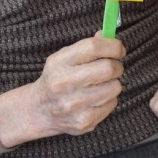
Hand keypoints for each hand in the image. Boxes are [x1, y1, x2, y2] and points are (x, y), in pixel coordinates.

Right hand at [0, 32, 125, 145]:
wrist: (39, 110)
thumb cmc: (57, 78)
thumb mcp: (64, 57)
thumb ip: (87, 46)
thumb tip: (108, 36)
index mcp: (60, 62)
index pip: (93, 47)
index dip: (112, 46)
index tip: (118, 49)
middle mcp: (64, 83)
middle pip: (107, 68)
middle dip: (117, 65)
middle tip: (113, 67)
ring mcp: (74, 105)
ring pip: (114, 87)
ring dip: (113, 83)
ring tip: (102, 84)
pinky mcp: (84, 121)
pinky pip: (112, 103)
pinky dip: (109, 99)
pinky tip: (96, 98)